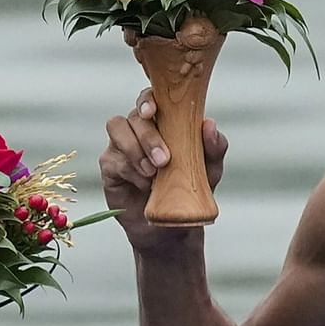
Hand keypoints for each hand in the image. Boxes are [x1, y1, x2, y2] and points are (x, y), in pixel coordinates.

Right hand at [99, 86, 228, 249]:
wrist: (172, 227)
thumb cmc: (190, 191)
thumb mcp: (210, 171)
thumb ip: (214, 148)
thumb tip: (209, 124)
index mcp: (164, 122)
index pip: (151, 98)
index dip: (148, 98)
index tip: (153, 111)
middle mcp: (140, 128)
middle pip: (135, 115)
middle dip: (149, 136)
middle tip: (164, 161)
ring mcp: (122, 145)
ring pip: (118, 128)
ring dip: (136, 149)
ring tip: (153, 174)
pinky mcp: (110, 165)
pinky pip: (112, 157)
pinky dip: (130, 169)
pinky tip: (144, 184)